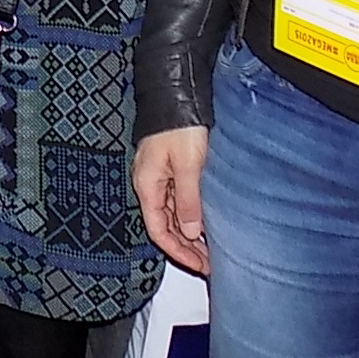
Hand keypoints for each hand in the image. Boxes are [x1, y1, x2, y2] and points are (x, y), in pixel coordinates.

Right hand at [133, 127, 210, 275]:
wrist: (176, 92)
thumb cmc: (179, 124)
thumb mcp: (188, 165)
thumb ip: (188, 200)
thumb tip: (190, 232)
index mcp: (147, 185)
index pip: (158, 230)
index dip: (178, 252)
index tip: (199, 265)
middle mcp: (149, 182)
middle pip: (164, 225)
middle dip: (185, 247)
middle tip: (209, 263)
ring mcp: (158, 174)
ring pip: (172, 214)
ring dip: (189, 233)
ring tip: (210, 247)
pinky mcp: (169, 166)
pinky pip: (177, 200)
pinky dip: (190, 215)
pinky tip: (205, 222)